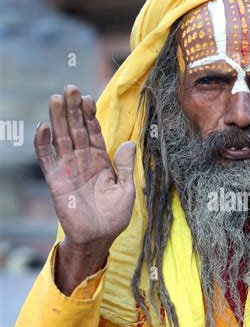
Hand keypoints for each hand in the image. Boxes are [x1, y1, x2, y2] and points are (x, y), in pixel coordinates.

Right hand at [34, 85, 135, 252]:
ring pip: (61, 138)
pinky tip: (44, 127)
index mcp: (100, 162)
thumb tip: (128, 143)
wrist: (98, 238)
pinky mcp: (56, 180)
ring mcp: (68, 169)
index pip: (93, 133)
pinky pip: (47, 159)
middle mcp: (82, 161)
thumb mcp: (126, 190)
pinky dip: (43, 143)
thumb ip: (125, 166)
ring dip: (59, 118)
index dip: (90, 116)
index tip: (88, 98)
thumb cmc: (114, 217)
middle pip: (76, 129)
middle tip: (71, 88)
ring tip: (56, 98)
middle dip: (74, 109)